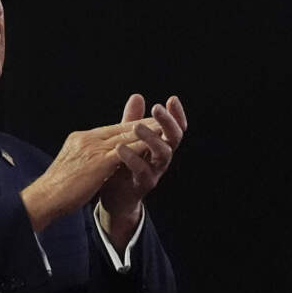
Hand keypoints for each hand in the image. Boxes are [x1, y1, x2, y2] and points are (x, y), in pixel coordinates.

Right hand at [21, 117, 159, 231]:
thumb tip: (98, 160)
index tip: (144, 122)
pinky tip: (152, 146)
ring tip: (162, 128)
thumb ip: (86, 159)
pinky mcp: (98, 162)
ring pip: (124, 136)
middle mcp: (87, 139)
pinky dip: (138, 146)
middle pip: (119, 128)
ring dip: (145, 131)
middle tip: (160, 119)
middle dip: (141, 123)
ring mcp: (92, 148)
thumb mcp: (72, 166)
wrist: (44, 198)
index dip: (128, 125)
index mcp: (80, 139)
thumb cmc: (57, 189)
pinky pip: (123, 151)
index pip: (109, 130)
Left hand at [98, 94, 186, 246]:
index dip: (177, 114)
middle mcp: (162, 157)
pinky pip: (142, 171)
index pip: (175, 127)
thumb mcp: (127, 140)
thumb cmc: (123, 166)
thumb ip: (132, 120)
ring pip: (163, 154)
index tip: (172, 99)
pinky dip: (133, 158)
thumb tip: (137, 96)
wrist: (114, 197)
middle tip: (157, 108)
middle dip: (168, 122)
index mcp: (161, 144)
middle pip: (174, 138)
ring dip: (152, 139)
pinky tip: (121, 148)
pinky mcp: (144, 184)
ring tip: (138, 127)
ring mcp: (155, 171)